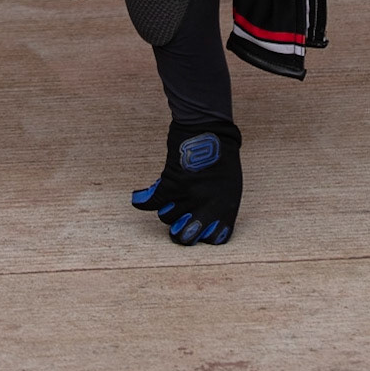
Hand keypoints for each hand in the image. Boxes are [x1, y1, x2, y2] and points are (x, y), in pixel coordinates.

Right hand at [131, 120, 241, 244]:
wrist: (210, 131)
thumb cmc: (223, 156)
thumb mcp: (230, 186)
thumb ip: (218, 207)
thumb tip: (203, 222)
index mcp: (226, 209)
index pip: (212, 239)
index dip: (203, 235)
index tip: (199, 228)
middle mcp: (207, 207)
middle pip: (185, 237)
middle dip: (180, 233)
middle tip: (178, 224)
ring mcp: (188, 198)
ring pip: (166, 217)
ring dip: (166, 208)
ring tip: (170, 197)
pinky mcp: (172, 185)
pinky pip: (152, 202)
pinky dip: (143, 200)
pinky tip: (139, 198)